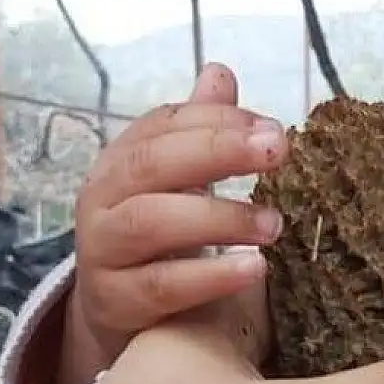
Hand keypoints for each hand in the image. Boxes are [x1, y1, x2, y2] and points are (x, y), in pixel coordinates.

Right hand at [60, 62, 285, 383]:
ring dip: (219, 218)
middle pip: (153, 163)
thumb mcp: (178, 182)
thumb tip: (220, 72)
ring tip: (274, 224)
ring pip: (152, 223)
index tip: (274, 129)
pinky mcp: (116, 302)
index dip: (220, 122)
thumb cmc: (161, 236)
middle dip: (218, 151)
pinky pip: (161, 286)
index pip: (166, 124)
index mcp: (124, 159)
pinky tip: (254, 269)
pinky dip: (209, 277)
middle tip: (279, 151)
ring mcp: (104, 250)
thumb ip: (200, 132)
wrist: (118, 311)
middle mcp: (104, 198)